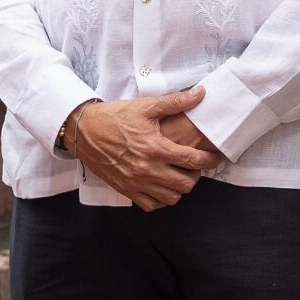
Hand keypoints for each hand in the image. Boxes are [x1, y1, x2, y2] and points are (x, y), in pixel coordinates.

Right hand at [63, 90, 219, 210]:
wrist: (84, 130)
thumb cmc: (116, 117)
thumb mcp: (146, 106)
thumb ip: (175, 102)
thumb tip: (200, 94)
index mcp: (156, 147)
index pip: (194, 161)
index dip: (210, 160)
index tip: (216, 157)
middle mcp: (147, 169)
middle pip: (186, 183)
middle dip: (196, 175)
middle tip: (195, 165)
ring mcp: (136, 182)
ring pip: (171, 197)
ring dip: (180, 188)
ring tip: (180, 174)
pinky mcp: (126, 190)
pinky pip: (151, 205)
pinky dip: (162, 199)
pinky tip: (163, 185)